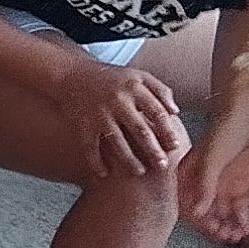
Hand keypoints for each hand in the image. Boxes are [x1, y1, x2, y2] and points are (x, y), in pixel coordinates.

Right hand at [67, 56, 192, 179]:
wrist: (73, 74)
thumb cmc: (112, 78)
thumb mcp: (138, 75)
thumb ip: (160, 89)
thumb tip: (175, 112)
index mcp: (134, 88)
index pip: (156, 111)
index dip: (167, 130)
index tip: (175, 146)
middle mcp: (117, 100)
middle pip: (139, 129)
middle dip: (152, 149)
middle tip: (162, 166)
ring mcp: (98, 113)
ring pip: (116, 141)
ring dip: (128, 159)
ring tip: (139, 172)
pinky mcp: (82, 124)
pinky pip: (90, 147)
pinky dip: (95, 162)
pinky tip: (104, 174)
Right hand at [179, 100, 248, 245]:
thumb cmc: (228, 127)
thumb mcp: (212, 156)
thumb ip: (205, 185)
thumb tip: (196, 212)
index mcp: (189, 174)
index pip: (185, 203)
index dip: (194, 219)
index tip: (205, 227)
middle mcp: (204, 183)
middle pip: (204, 213)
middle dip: (212, 226)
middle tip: (221, 234)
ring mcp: (223, 186)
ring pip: (221, 215)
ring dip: (226, 227)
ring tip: (233, 236)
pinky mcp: (241, 187)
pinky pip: (239, 211)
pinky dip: (241, 222)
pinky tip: (244, 231)